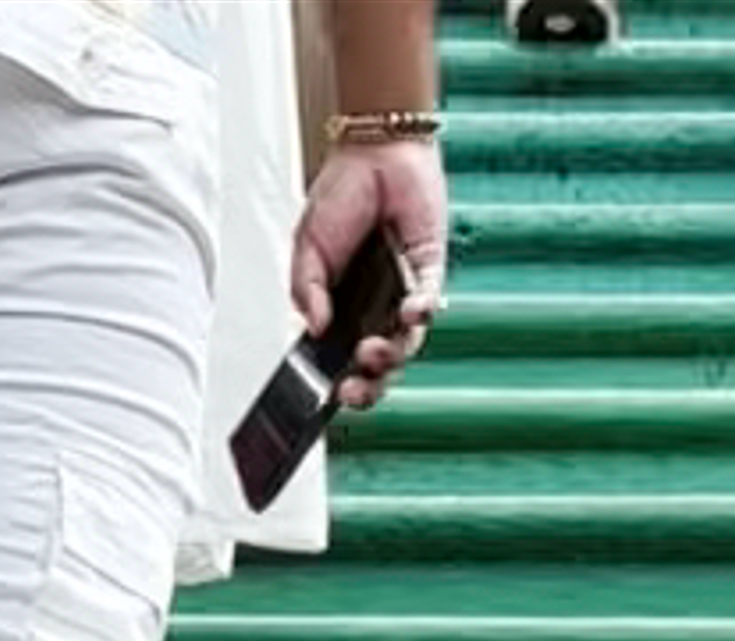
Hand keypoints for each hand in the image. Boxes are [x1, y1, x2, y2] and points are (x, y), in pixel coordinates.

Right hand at [292, 140, 448, 410]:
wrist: (374, 152)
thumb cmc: (342, 194)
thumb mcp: (306, 247)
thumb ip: (305, 289)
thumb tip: (314, 327)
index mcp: (342, 309)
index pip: (342, 358)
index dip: (337, 381)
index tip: (327, 394)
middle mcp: (374, 309)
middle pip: (377, 366)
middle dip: (367, 386)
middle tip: (352, 389)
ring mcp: (402, 293)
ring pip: (405, 344)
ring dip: (389, 356)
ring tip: (372, 350)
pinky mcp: (429, 273)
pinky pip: (429, 304)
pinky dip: (420, 313)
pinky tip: (408, 312)